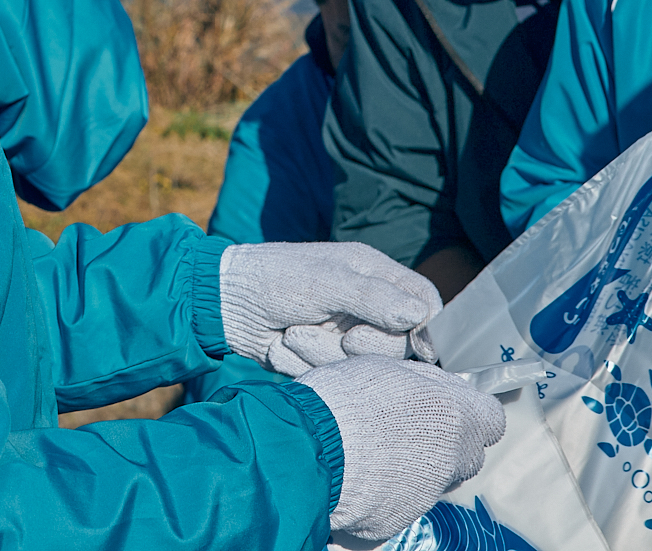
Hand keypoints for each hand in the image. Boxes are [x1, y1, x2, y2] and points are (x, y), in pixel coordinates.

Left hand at [219, 241, 439, 376]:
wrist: (223, 305)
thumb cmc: (273, 279)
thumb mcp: (324, 283)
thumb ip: (372, 298)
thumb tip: (419, 317)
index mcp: (375, 274)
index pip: (425, 302)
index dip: (428, 328)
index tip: (415, 346)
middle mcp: (366, 305)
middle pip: (399, 343)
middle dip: (363, 345)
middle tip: (341, 336)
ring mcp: (345, 334)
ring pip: (363, 366)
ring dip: (322, 355)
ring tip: (293, 335)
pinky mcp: (324, 358)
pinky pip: (333, 377)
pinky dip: (305, 366)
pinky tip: (282, 347)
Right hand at [298, 357, 505, 541]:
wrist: (308, 448)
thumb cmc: (345, 399)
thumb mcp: (389, 368)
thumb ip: (427, 383)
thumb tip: (442, 391)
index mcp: (456, 417)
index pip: (493, 421)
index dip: (472, 414)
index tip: (450, 408)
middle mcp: (451, 461)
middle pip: (466, 456)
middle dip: (445, 444)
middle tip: (405, 428)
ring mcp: (426, 497)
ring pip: (434, 482)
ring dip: (416, 468)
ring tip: (375, 452)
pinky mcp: (396, 523)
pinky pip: (400, 505)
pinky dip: (386, 493)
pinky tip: (357, 476)